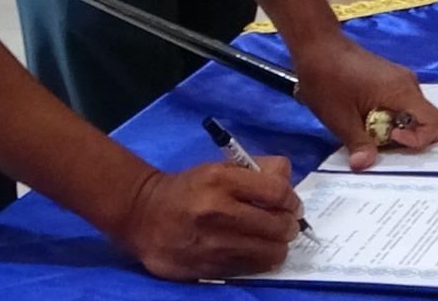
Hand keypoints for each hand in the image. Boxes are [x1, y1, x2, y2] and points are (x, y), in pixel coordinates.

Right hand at [113, 158, 300, 280]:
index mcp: (221, 180)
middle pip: (279, 227)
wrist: (143, 214)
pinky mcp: (206, 268)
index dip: (293, 201)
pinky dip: (256, 261)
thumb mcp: (219, 168)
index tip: (293, 206)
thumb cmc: (189, 188)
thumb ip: (257, 169)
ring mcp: (212, 244)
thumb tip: (288, 181)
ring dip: (276, 247)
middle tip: (284, 225)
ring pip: (269, 253)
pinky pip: (249, 268)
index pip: (277, 193)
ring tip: (269, 240)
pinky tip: (249, 251)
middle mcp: (218, 212)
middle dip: (289, 227)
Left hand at [291, 34, 437, 170]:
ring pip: (410, 112)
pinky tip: (363, 117)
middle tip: (377, 139)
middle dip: (406, 137)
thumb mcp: (340, 117)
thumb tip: (364, 166)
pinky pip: (399, 103)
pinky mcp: (388, 79)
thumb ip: (358, 143)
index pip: (435, 121)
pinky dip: (388, 116)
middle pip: (425, 119)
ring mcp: (398, 79)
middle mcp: (408, 83)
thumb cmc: (327, 78)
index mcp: (403, 91)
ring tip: (366, 129)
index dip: (419, 139)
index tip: (390, 138)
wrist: (317, 45)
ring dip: (394, 127)